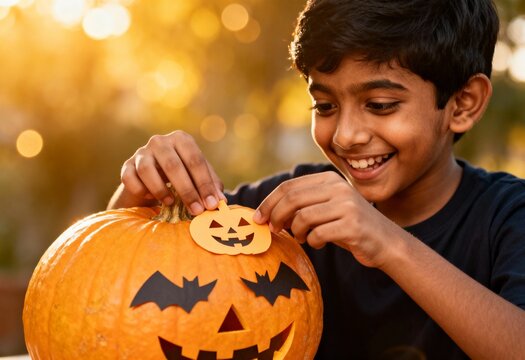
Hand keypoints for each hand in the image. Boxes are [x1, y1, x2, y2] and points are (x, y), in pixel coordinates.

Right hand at [117, 131, 225, 214]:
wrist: (152, 180)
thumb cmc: (182, 177)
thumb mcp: (198, 178)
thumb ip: (211, 186)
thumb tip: (220, 202)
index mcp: (182, 140)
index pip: (195, 160)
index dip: (205, 184)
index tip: (212, 204)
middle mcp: (160, 141)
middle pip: (173, 165)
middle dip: (187, 191)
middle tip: (197, 210)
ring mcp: (141, 152)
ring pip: (147, 169)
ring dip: (161, 190)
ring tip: (171, 203)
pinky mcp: (126, 166)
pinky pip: (129, 178)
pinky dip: (140, 190)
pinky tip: (150, 198)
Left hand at [254, 171, 401, 268]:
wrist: (386, 242)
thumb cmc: (349, 227)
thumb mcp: (326, 208)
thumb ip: (302, 205)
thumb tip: (267, 212)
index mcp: (329, 180)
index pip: (289, 186)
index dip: (269, 202)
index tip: (258, 217)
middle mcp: (338, 188)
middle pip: (292, 199)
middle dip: (276, 216)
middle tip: (272, 230)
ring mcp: (347, 205)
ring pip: (303, 217)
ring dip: (296, 232)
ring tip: (302, 237)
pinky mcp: (352, 225)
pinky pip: (318, 234)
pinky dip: (313, 242)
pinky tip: (317, 243)